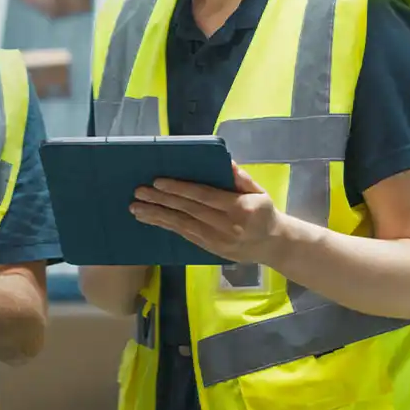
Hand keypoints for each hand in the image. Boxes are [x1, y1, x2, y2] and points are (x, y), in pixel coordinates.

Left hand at [131, 165, 288, 264]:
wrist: (273, 244)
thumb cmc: (264, 212)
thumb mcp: (258, 191)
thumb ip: (240, 177)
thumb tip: (223, 160)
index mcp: (239, 208)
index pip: (204, 196)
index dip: (180, 189)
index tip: (158, 182)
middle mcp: (226, 225)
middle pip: (188, 210)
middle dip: (161, 201)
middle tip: (139, 193)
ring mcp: (216, 240)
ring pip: (182, 226)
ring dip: (157, 216)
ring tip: (136, 209)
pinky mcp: (210, 249)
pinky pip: (184, 236)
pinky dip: (166, 226)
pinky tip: (151, 220)